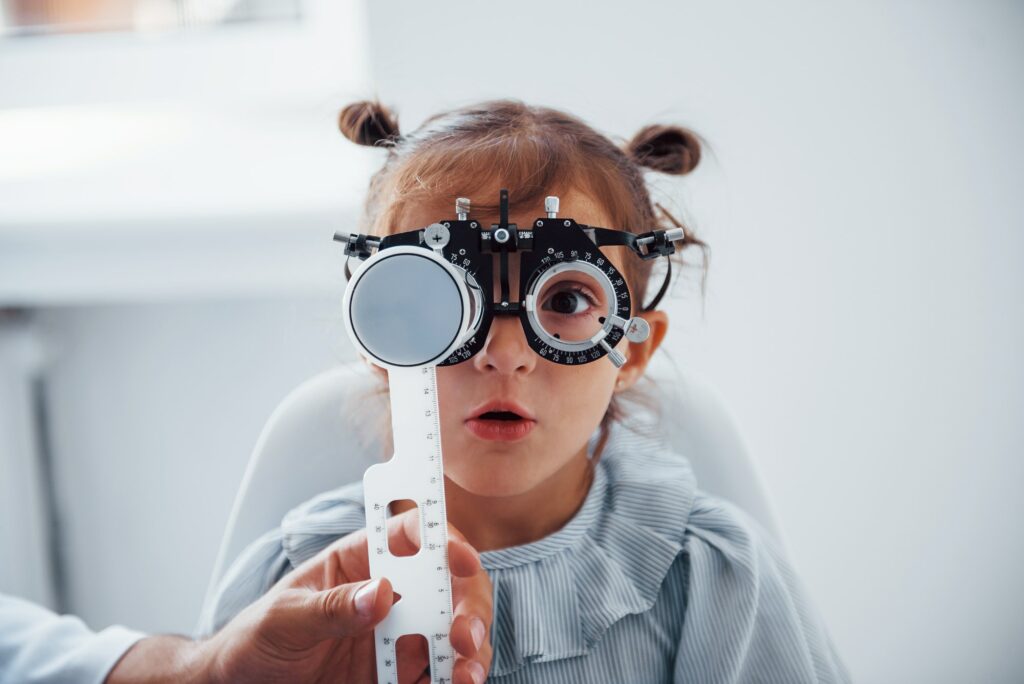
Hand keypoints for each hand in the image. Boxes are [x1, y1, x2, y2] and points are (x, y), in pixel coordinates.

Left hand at [200, 508, 492, 683]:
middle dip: (468, 605)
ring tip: (466, 675)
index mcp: (361, 561)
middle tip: (464, 636)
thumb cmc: (256, 640)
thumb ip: (331, 607)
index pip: (412, 535)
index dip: (443, 539)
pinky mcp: (399, 676)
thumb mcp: (284, 618)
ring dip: (470, 650)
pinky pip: (438, 675)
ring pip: (454, 631)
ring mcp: (399, 636)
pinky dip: (454, 679)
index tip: (461, 560)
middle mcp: (391, 594)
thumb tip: (382, 593)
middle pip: (449, 584)